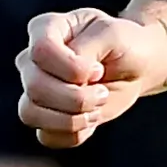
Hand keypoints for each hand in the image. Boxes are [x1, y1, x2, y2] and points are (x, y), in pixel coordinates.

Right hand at [16, 8, 166, 148]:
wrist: (136, 66)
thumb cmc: (124, 44)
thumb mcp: (114, 35)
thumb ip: (89, 48)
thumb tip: (72, 79)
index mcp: (44, 29)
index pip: (41, 51)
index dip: (72, 68)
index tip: (98, 69)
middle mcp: (32, 60)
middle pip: (35, 86)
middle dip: (77, 97)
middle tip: (103, 91)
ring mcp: (35, 89)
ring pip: (30, 113)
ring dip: (71, 119)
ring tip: (97, 108)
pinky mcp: (46, 116)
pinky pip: (46, 136)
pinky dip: (73, 134)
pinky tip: (91, 120)